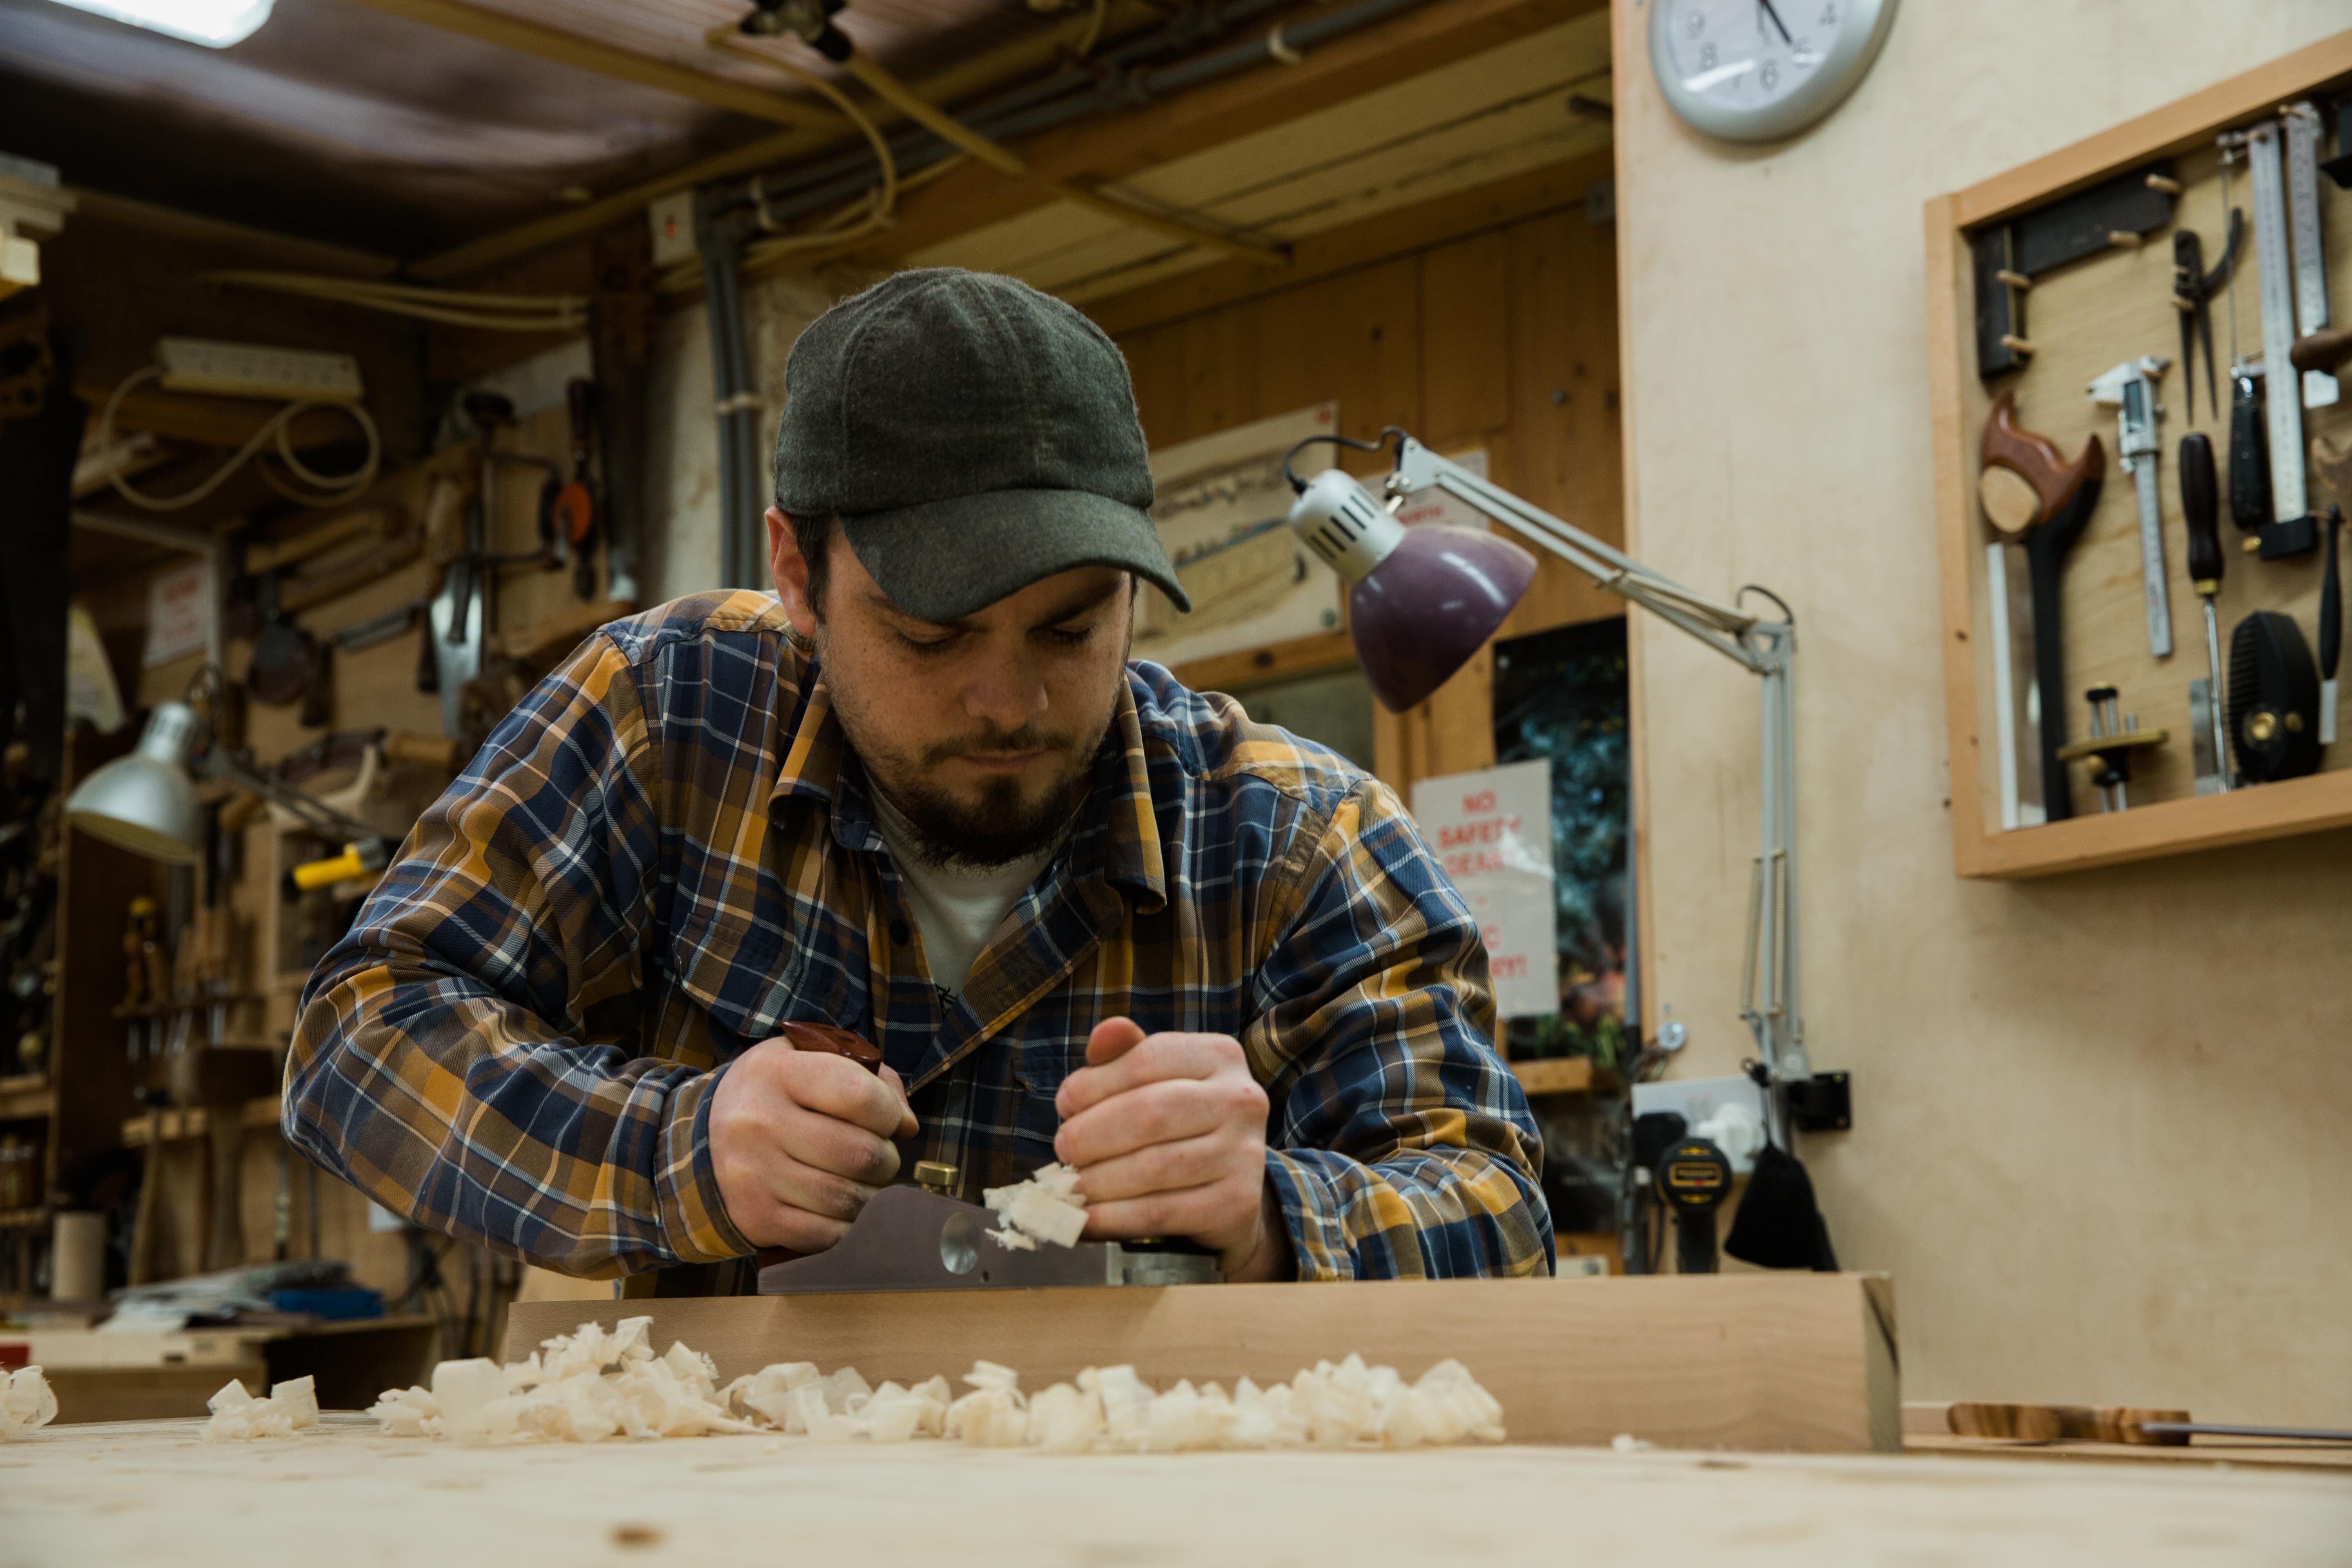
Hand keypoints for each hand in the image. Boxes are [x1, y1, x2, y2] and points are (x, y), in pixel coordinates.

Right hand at [710, 1038, 917, 1252]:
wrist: (705, 1139)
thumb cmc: (776, 1095)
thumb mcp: (811, 1061)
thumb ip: (871, 1079)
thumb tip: (906, 1126)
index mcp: (776, 1073)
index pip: (859, 1095)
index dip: (888, 1112)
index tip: (885, 1119)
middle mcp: (758, 1123)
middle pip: (860, 1154)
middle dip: (886, 1158)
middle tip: (877, 1155)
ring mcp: (752, 1175)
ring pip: (847, 1199)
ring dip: (871, 1195)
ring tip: (861, 1181)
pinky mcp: (754, 1218)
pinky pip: (826, 1235)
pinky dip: (846, 1226)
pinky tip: (840, 1208)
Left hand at [1053, 1018, 1290, 1279]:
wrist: (1227, 1194)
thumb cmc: (1178, 1128)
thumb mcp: (1155, 1083)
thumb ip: (1124, 1056)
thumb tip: (1106, 1031)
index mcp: (1219, 1055)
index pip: (1146, 1059)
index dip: (1093, 1083)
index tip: (1063, 1104)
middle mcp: (1242, 1099)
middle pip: (1148, 1113)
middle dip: (1090, 1134)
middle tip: (1062, 1150)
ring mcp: (1245, 1154)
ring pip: (1153, 1167)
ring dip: (1097, 1181)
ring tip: (1070, 1186)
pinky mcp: (1236, 1204)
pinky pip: (1161, 1212)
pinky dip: (1113, 1218)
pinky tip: (1084, 1220)